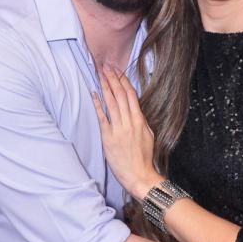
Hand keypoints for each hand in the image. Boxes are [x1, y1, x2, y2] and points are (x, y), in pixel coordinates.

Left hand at [92, 65, 158, 200]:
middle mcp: (129, 122)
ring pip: (111, 102)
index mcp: (140, 120)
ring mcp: (118, 129)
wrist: (140, 176)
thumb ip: (141, 121)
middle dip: (112, 78)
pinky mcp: (108, 138)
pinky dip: (98, 105)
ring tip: (100, 74)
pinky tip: (94, 94)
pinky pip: (102, 118)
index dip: (123, 81)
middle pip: (120, 95)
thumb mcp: (149, 136)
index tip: (118, 70)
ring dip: (105, 86)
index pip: (131, 95)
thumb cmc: (144, 158)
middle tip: (106, 65)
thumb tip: (135, 110)